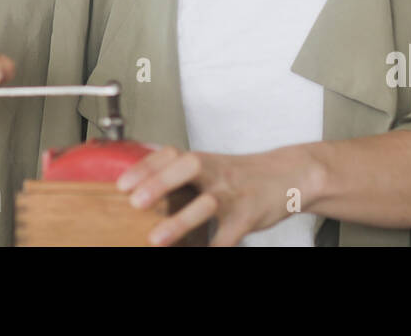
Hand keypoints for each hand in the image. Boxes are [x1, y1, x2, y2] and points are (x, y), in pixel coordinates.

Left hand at [115, 146, 309, 245]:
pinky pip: (229, 236)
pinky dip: (213, 247)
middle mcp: (217, 173)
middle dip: (160, 182)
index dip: (145, 168)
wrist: (288, 175)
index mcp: (204, 160)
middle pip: (189, 167)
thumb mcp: (211, 168)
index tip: (122, 185)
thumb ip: (181, 176)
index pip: (171, 155)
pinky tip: (199, 254)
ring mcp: (233, 195)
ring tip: (156, 239)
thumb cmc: (241, 176)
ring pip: (208, 203)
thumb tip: (144, 192)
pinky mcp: (248, 217)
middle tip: (135, 201)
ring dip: (181, 221)